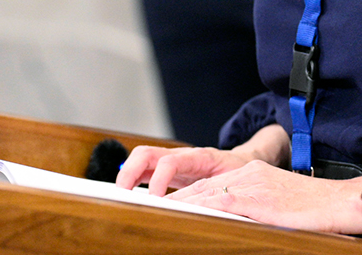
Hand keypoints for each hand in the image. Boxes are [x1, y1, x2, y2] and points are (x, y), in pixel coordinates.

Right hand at [115, 145, 249, 193]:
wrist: (239, 162)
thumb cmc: (236, 172)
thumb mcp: (231, 182)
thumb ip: (219, 192)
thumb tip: (209, 207)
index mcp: (197, 157)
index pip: (170, 162)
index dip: (158, 179)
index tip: (154, 198)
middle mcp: (180, 155)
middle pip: (147, 153)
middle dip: (131, 171)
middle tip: (123, 193)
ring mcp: (171, 160)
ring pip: (141, 157)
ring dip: (127, 173)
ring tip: (121, 195)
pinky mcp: (166, 168)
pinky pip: (145, 168)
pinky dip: (133, 178)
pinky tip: (129, 193)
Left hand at [168, 161, 361, 233]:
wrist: (340, 201)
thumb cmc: (312, 207)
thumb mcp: (275, 200)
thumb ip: (250, 205)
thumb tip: (229, 220)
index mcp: (250, 174)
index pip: (208, 184)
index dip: (183, 194)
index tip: (162, 203)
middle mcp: (248, 176)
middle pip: (202, 187)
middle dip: (174, 197)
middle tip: (149, 206)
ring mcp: (253, 187)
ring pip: (208, 194)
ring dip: (181, 203)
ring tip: (159, 210)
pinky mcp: (261, 202)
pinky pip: (226, 204)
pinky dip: (205, 208)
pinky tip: (190, 213)